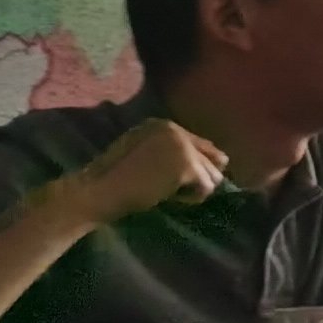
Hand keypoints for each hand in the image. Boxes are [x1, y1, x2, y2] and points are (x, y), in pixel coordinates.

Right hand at [65, 118, 228, 226]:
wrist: (98, 190)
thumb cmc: (117, 179)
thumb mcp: (146, 155)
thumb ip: (175, 153)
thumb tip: (224, 160)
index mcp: (163, 125)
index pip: (202, 145)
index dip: (194, 168)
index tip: (169, 179)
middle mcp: (175, 129)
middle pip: (215, 158)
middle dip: (197, 178)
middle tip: (168, 187)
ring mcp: (182, 145)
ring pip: (213, 175)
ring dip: (193, 189)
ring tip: (165, 191)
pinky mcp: (186, 165)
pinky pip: (206, 187)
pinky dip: (190, 198)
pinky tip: (168, 196)